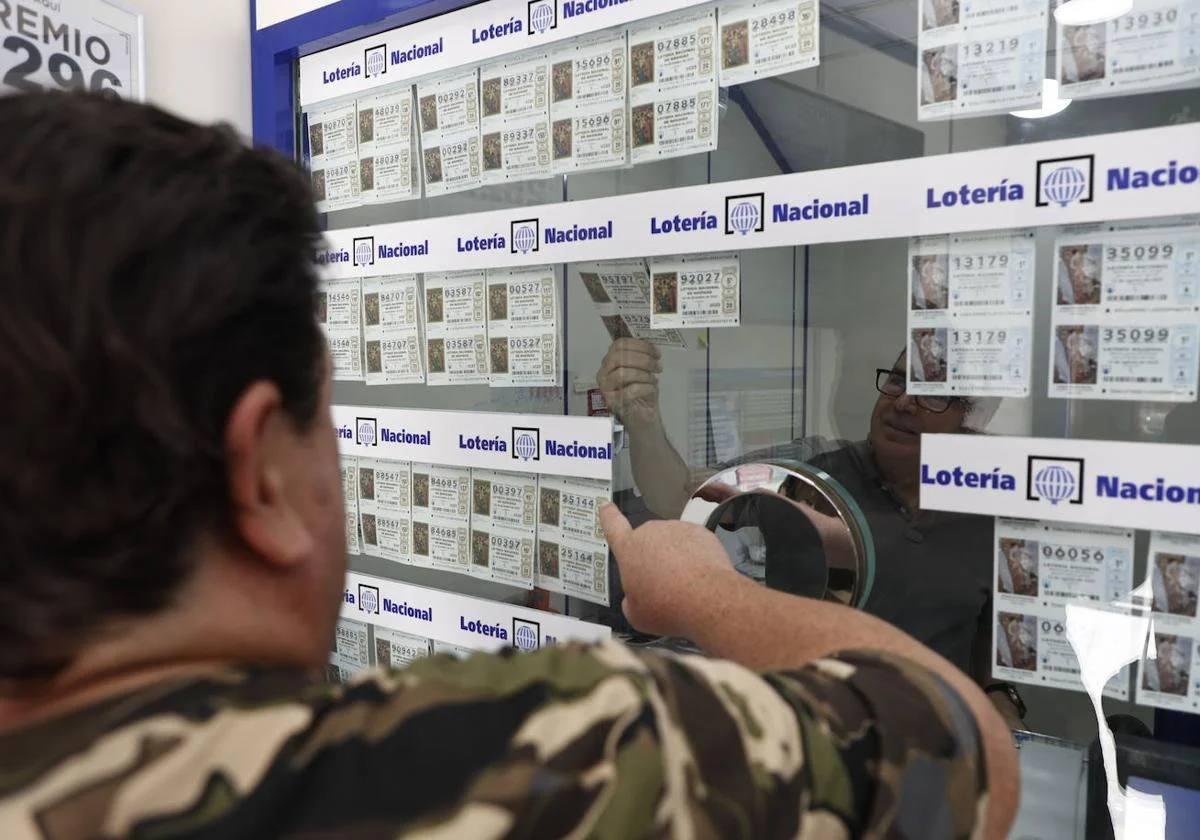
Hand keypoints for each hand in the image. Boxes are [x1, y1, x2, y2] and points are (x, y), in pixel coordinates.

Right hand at [596, 338, 661, 432]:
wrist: (644, 416)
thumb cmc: (642, 391)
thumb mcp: (644, 369)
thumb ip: (643, 356)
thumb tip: (651, 345)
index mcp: (610, 361)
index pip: (620, 344)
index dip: (640, 345)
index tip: (656, 353)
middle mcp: (604, 372)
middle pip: (619, 357)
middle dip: (643, 359)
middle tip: (657, 366)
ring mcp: (605, 388)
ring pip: (622, 373)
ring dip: (643, 374)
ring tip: (654, 379)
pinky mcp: (611, 402)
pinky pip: (629, 390)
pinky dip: (645, 388)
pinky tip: (652, 389)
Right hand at [600, 503, 738, 637]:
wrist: (708, 599)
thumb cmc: (667, 607)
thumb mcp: (636, 614)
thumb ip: (631, 599)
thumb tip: (637, 596)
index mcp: (629, 548)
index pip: (612, 525)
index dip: (608, 515)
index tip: (606, 505)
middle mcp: (651, 532)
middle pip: (647, 542)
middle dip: (652, 558)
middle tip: (662, 584)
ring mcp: (677, 529)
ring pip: (671, 543)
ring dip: (674, 558)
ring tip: (683, 584)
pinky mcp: (701, 532)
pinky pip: (693, 544)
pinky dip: (695, 557)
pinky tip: (699, 577)